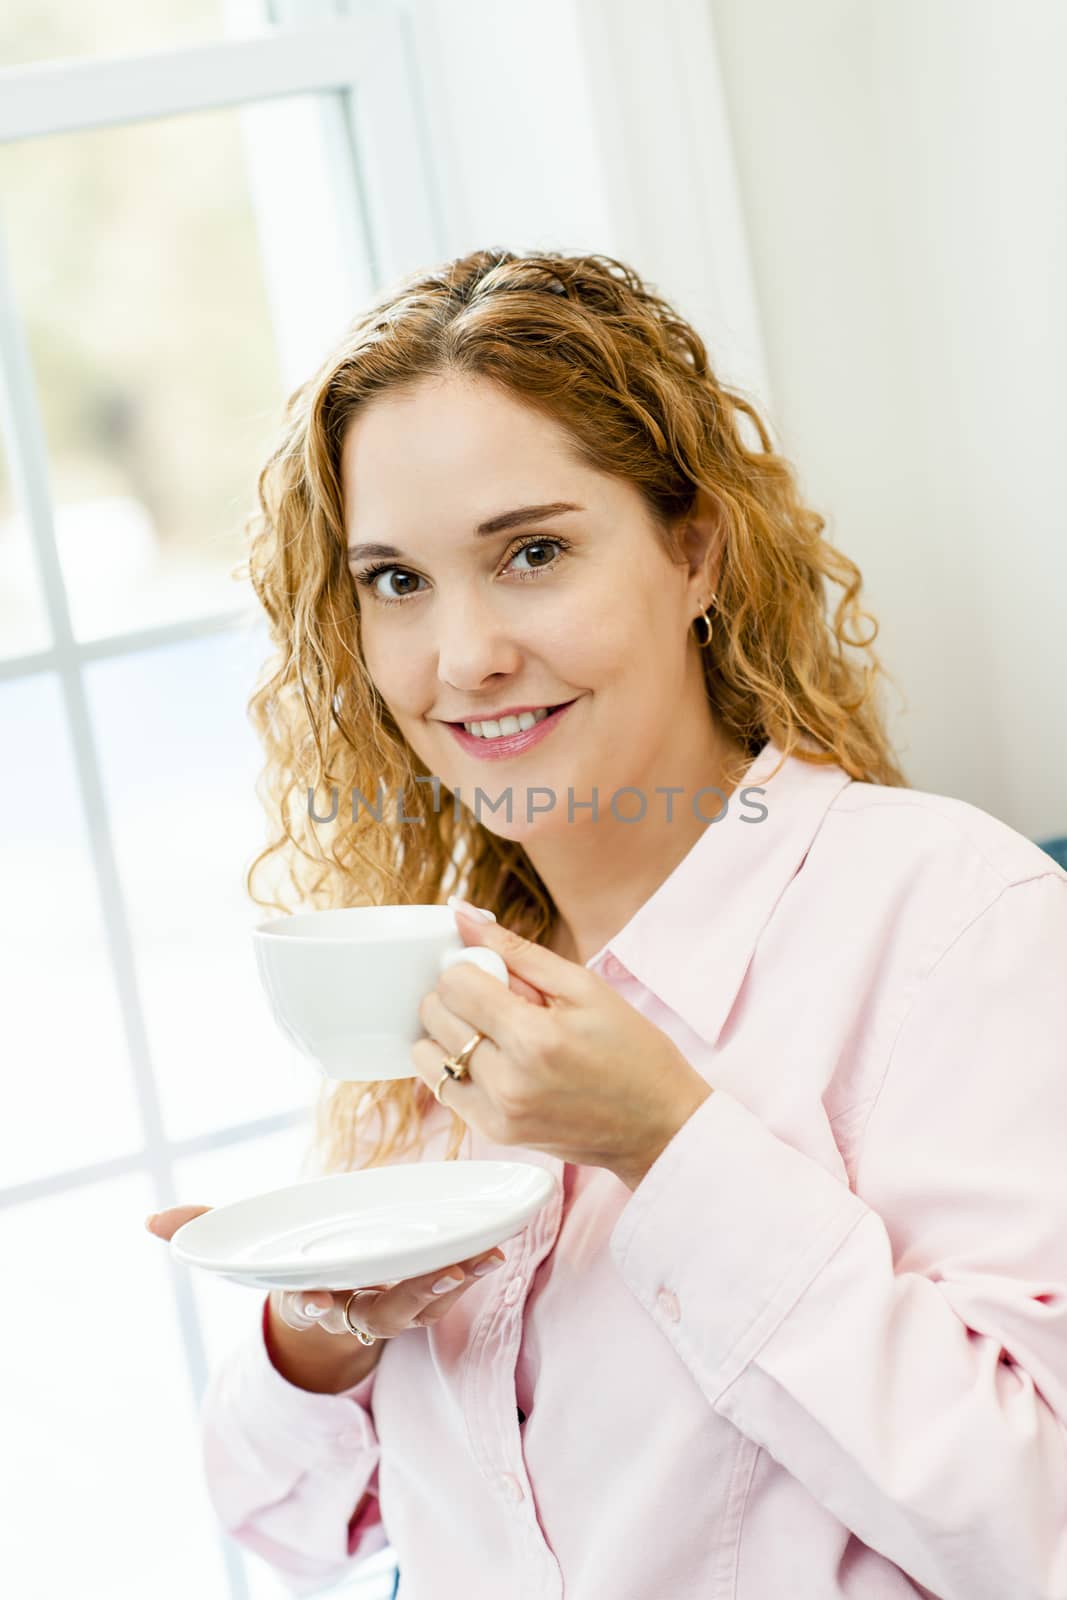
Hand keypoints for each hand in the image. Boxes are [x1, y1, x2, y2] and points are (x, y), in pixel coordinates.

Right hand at [144, 1206, 505, 1335]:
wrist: (326, 1302)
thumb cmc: (290, 1261)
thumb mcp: (249, 1247)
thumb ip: (208, 1230)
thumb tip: (150, 1222)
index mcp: (310, 1293)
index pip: (311, 1304)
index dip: (315, 1304)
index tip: (314, 1298)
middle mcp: (352, 1305)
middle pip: (380, 1311)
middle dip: (408, 1298)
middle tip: (438, 1276)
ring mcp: (389, 1302)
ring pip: (422, 1304)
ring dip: (452, 1284)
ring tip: (481, 1259)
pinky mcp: (419, 1289)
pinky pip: (445, 1288)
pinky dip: (469, 1269)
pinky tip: (494, 1246)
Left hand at [411, 908, 713, 1188]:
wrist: (658, 1124)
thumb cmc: (632, 1052)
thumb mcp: (584, 987)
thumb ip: (516, 951)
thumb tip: (462, 915)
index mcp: (534, 1038)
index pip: (455, 983)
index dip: (470, 966)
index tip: (493, 972)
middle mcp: (508, 1081)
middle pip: (434, 1015)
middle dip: (458, 996)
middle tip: (497, 1000)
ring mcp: (497, 1113)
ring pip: (427, 1053)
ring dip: (448, 1032)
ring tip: (490, 1031)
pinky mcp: (494, 1134)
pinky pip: (441, 1088)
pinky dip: (453, 1065)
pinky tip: (489, 1058)